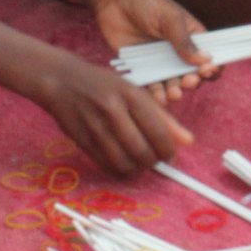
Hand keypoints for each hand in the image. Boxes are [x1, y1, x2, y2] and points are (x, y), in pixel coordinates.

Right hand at [38, 56, 193, 177]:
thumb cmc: (103, 84)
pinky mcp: (82, 141)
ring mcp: (95, 127)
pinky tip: (123, 161)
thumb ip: (163, 117)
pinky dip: (120, 170)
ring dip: (138, 169)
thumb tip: (188, 142)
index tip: (169, 153)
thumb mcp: (135, 91)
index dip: (168, 150)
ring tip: (140, 161)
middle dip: (154, 161)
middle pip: (142, 152)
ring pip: (125, 164)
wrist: (62, 80)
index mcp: (131, 94)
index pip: (158, 133)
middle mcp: (112, 110)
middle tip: (154, 158)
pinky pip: (108, 166)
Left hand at [94, 0, 214, 104]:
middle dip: (192, 81)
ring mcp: (161, 63)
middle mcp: (179, 54)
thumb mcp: (169, 19)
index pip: (210, 58)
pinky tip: (157, 97)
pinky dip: (155, 94)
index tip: (209, 70)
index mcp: (193, 39)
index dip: (213, 67)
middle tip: (188, 81)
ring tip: (173, 94)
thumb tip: (207, 60)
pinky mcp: (143, 70)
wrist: (114, 2)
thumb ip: (185, 41)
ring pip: (172, 83)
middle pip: (192, 75)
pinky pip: (151, 85)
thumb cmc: (147, 3)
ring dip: (175, 91)